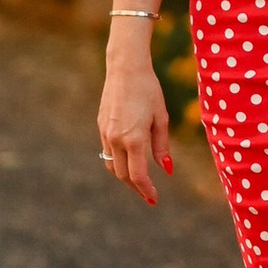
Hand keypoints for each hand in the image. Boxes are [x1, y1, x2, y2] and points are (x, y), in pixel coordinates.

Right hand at [97, 48, 173, 206]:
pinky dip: (117, 161)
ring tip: (139, 181)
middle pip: (123, 175)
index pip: (138, 175)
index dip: (146, 190)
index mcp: (134, 139)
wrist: (125, 68)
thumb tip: (166, 169)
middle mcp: (116, 140)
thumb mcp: (161, 117)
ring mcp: (106, 134)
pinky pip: (107, 152)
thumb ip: (162, 146)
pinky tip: (128, 160)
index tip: (154, 199)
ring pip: (112, 166)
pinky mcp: (101, 127)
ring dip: (124, 177)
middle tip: (148, 195)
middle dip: (136, 188)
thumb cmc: (149, 90)